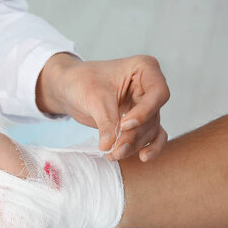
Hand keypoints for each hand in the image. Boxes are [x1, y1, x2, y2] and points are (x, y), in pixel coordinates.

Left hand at [36, 54, 169, 161]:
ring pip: (150, 129)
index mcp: (145, 69)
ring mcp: (146, 105)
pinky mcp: (140, 120)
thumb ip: (106, 122)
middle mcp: (150, 86)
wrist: (69, 88)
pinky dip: (149, 147)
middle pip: (153, 116)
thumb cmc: (81, 82)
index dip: (144, 113)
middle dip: (134, 135)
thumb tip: (110, 147)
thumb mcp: (94, 99)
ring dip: (134, 145)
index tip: (123, 125)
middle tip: (115, 150)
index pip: (157, 94)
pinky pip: (152, 136)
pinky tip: (143, 158)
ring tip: (113, 155)